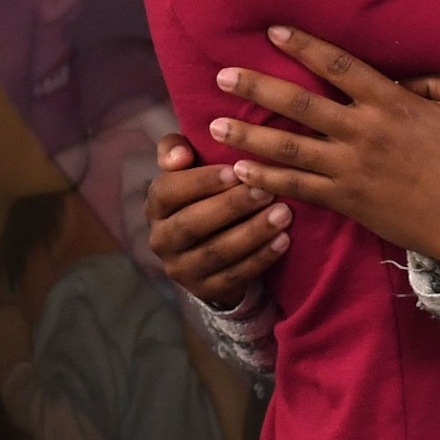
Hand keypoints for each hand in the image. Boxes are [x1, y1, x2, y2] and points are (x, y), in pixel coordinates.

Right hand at [145, 134, 292, 306]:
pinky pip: (235, 276)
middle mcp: (161, 240)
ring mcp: (182, 269)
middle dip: (232, 207)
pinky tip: (283, 241)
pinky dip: (261, 258)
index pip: (167, 192)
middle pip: (192, 224)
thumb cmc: (202, 196)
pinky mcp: (205, 290)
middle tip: (267, 192)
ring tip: (283, 214)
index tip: (236, 170)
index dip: (200, 182)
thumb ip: (177, 149)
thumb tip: (179, 155)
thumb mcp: (188, 170)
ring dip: (252, 233)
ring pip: (216, 252)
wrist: (208, 251)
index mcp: (156, 206)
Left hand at [210, 26, 439, 270]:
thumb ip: (434, 81)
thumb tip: (402, 74)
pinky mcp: (346, 201)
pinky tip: (239, 171)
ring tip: (213, 126)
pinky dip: (266, 178)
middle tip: (222, 76)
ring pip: (289, 148)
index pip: (339, 67)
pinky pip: (297, 187)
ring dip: (247, 136)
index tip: (273, 32)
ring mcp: (351, 169)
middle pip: (300, 104)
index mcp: (392, 104)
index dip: (304, 47)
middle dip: (257, 88)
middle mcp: (364, 133)